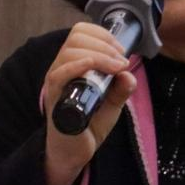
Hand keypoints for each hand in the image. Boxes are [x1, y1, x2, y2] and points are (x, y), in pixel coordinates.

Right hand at [43, 22, 137, 184]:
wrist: (75, 152)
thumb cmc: (89, 125)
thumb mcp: (112, 104)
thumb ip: (121, 89)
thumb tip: (129, 74)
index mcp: (73, 64)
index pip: (80, 32)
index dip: (102, 34)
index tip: (121, 51)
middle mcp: (61, 67)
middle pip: (76, 37)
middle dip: (105, 43)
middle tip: (122, 60)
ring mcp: (56, 80)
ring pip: (71, 51)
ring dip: (99, 54)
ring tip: (117, 68)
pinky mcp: (54, 96)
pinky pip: (61, 72)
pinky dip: (81, 65)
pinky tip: (98, 68)